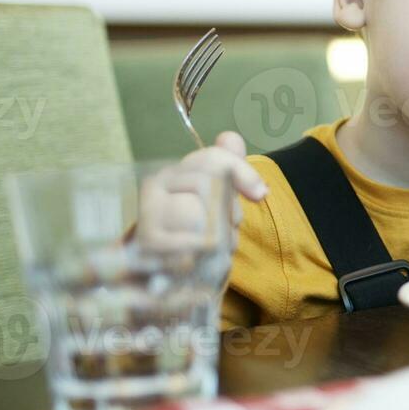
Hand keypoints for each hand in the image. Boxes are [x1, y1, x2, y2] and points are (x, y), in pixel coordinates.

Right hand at [136, 132, 267, 253]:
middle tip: (225, 229)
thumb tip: (230, 138)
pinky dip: (211, 256)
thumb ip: (225, 166)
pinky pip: (197, 245)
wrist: (159, 271)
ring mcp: (148, 215)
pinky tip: (203, 261)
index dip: (242, 173)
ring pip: (206, 217)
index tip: (260, 194)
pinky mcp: (150, 244)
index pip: (212, 159)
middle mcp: (154, 188)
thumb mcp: (214, 197)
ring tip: (213, 247)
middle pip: (212, 189)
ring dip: (223, 238)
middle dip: (230, 213)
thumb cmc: (193, 230)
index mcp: (172, 173)